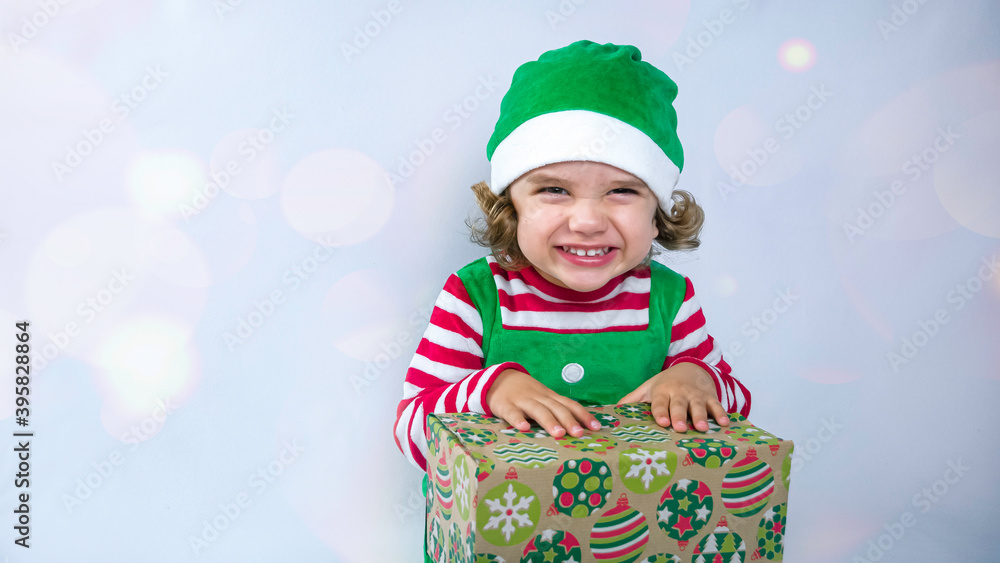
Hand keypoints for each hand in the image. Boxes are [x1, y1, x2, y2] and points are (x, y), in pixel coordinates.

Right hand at [486, 369, 600, 437]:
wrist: (498, 378)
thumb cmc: (526, 394)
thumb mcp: (543, 398)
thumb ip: (558, 410)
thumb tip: (581, 428)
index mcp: (550, 397)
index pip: (570, 405)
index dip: (583, 415)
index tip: (596, 428)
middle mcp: (539, 398)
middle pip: (557, 408)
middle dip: (569, 421)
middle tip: (579, 434)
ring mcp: (522, 401)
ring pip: (538, 410)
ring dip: (549, 422)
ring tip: (559, 434)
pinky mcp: (505, 406)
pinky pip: (512, 413)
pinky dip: (518, 420)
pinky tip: (524, 428)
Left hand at [617, 362, 728, 432]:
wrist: (690, 368)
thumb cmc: (665, 384)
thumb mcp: (648, 388)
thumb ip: (632, 400)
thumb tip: (613, 411)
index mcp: (662, 391)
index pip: (660, 402)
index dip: (661, 412)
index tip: (662, 422)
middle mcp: (680, 393)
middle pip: (679, 405)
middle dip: (679, 416)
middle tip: (680, 428)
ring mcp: (696, 396)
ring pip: (699, 406)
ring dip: (701, 417)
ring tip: (702, 428)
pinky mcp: (710, 397)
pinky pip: (717, 406)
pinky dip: (721, 414)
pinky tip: (725, 424)